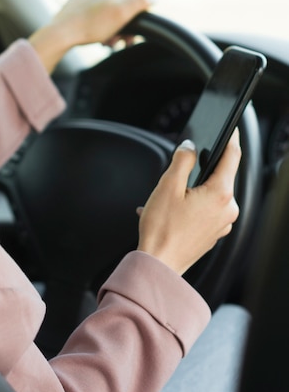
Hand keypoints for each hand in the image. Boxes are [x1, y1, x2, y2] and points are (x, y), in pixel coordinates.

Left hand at [28, 0, 151, 72]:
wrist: (63, 32)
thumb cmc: (93, 26)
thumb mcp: (123, 14)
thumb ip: (141, 2)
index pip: (135, 5)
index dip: (135, 23)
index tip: (128, 39)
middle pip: (120, 10)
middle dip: (121, 28)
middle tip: (117, 43)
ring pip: (106, 14)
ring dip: (109, 30)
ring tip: (104, 43)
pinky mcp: (76, 3)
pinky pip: (91, 15)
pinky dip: (95, 26)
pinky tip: (93, 36)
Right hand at [137, 133, 240, 275]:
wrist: (159, 263)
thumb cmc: (162, 229)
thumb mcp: (167, 186)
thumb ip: (182, 160)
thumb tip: (189, 146)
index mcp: (220, 194)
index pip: (232, 157)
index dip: (230, 139)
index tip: (231, 128)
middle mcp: (227, 209)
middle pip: (219, 176)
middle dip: (200, 170)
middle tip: (178, 172)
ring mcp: (222, 223)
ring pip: (211, 194)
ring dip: (192, 190)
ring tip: (167, 198)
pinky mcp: (214, 234)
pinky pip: (206, 210)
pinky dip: (191, 205)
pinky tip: (170, 211)